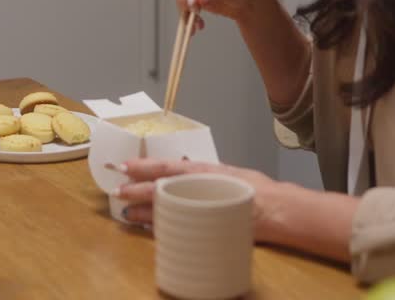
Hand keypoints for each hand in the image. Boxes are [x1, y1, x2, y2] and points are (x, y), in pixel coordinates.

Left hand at [116, 158, 278, 241]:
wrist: (277, 210)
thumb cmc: (255, 189)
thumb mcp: (227, 173)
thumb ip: (203, 174)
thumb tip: (183, 171)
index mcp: (203, 170)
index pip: (166, 166)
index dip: (143, 166)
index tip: (123, 166)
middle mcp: (199, 187)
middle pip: (159, 189)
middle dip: (136, 191)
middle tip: (117, 191)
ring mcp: (201, 207)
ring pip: (164, 209)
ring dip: (143, 212)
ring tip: (126, 213)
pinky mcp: (205, 226)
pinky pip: (177, 226)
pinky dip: (161, 227)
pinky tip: (149, 228)